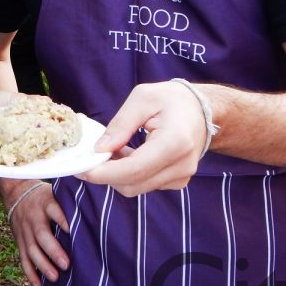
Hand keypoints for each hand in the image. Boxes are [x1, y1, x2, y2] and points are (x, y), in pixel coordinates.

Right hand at [0, 178, 69, 285]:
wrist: (16, 193)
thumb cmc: (45, 197)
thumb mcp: (55, 193)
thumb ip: (70, 203)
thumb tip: (97, 213)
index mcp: (46, 204)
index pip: (54, 211)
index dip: (62, 220)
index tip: (72, 231)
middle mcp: (34, 218)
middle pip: (41, 234)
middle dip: (53, 250)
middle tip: (66, 264)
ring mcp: (25, 231)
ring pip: (31, 249)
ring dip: (42, 265)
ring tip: (55, 278)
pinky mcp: (19, 241)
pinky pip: (23, 259)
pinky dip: (30, 273)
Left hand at [79, 82, 207, 196]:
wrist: (203, 110)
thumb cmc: (172, 100)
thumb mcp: (143, 98)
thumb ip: (120, 124)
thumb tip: (100, 149)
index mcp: (175, 142)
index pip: (134, 169)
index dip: (105, 173)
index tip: (82, 169)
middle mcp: (182, 165)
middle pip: (133, 184)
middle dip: (107, 174)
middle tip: (92, 155)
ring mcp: (182, 176)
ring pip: (137, 187)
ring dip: (118, 173)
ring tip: (114, 149)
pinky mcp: (178, 181)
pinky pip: (145, 185)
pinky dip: (130, 174)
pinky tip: (128, 154)